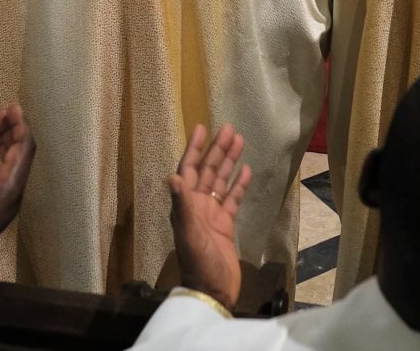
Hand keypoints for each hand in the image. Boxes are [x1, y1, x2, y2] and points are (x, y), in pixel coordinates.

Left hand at [168, 123, 251, 307]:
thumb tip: (172, 176)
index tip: (201, 128)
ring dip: (229, 162)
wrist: (212, 290)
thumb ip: (182, 205)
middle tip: (229, 128)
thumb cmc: (198, 262)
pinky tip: (247, 170)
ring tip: (240, 141)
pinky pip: (232, 199)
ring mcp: (212, 215)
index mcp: (185, 205)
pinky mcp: (226, 225)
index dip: (194, 149)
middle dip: (217, 149)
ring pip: (220, 181)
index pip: (188, 169)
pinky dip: (239, 185)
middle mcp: (197, 205)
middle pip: (207, 171)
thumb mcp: (189, 233)